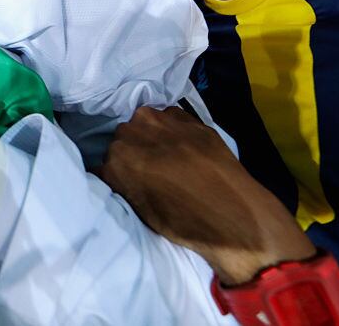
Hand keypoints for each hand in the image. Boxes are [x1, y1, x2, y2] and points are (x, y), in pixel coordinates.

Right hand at [98, 106, 315, 284]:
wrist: (233, 213)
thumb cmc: (183, 221)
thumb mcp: (141, 209)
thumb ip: (123, 183)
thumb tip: (118, 174)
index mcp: (116, 160)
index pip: (105, 161)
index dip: (119, 172)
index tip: (131, 181)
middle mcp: (131, 132)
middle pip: (124, 138)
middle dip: (135, 150)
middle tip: (152, 170)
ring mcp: (161, 120)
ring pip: (146, 123)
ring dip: (153, 136)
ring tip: (172, 156)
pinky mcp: (188, 117)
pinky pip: (170, 118)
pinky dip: (174, 130)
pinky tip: (187, 147)